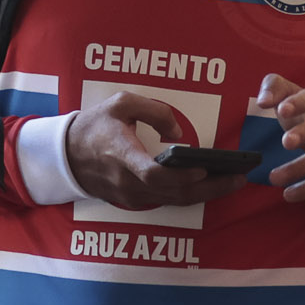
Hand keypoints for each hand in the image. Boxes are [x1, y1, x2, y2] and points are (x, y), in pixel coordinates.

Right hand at [65, 92, 251, 212]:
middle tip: (239, 178)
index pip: (152, 174)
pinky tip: (210, 186)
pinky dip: (190, 195)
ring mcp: (130, 195)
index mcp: (122, 154)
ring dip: (206, 194)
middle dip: (210, 188)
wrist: (65, 155)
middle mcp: (127, 181)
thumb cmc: (95, 125)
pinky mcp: (133, 201)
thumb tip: (179, 133)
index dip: (179, 176)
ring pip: (174, 201)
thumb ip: (153, 111)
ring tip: (233, 182)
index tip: (202, 169)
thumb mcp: (120, 103)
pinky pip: (166, 201)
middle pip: (173, 193)